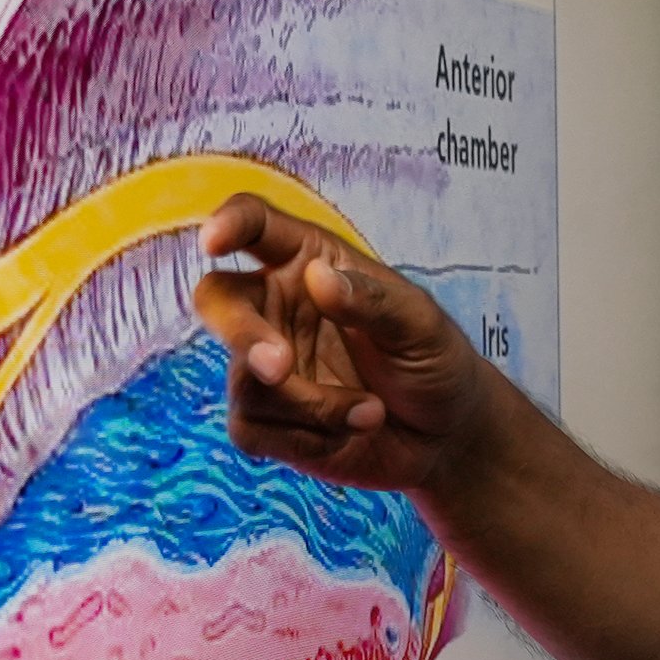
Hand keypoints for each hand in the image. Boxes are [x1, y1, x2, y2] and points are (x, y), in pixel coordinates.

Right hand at [190, 194, 496, 492]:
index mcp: (310, 264)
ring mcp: (264, 365)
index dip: (229, 222)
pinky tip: (351, 431)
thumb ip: (373, 300)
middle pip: (218, 300)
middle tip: (279, 366)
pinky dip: (306, 438)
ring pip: (245, 380)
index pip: (257, 226)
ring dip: (312, 405)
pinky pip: (251, 429)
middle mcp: (277, 308)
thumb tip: (319, 278)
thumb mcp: (421, 325)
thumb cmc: (433, 362)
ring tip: (373, 412)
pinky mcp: (263, 419)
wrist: (445, 437)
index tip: (214, 240)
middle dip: (241, 334)